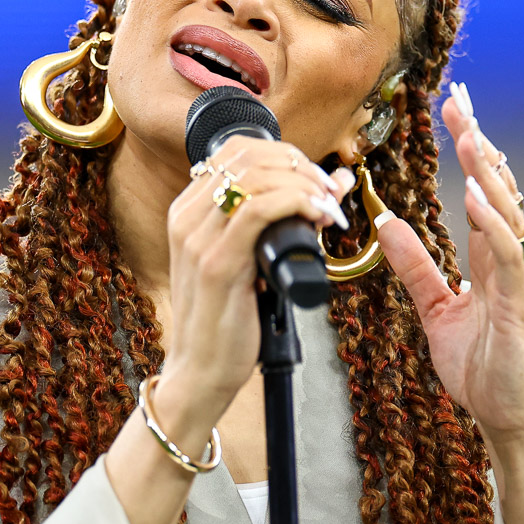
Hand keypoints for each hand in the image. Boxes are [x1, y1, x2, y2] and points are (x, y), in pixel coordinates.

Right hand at [153, 136, 354, 432]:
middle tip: (331, 193)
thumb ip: (288, 219)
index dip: (286, 154)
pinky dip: (297, 203)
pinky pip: (258, 210)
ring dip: (305, 184)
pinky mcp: (216, 263)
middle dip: (301, 166)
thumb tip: (336, 182)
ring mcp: (197, 238)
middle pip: (248, 156)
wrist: (201, 373)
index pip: (238, 150)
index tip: (319, 179)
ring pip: (255, 176)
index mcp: (190, 211)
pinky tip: (318, 217)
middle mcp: (187, 216)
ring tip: (329, 208)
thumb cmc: (231, 320)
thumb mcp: (257, 260)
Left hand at [377, 82, 523, 449]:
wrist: (504, 416)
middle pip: (498, 189)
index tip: (453, 111)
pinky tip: (476, 197)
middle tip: (460, 103)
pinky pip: (509, 255)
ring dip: (488, 174)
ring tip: (469, 139)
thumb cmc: (480, 367)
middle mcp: (510, 260)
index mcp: (491, 257)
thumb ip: (415, 266)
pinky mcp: (519, 305)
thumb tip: (388, 223)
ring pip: (508, 213)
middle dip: (480, 144)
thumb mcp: (435, 308)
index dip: (469, 150)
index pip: (481, 190)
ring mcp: (518, 280)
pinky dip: (494, 223)